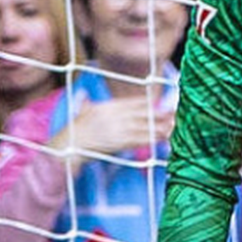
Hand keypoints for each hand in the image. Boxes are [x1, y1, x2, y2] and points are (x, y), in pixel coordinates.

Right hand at [60, 97, 174, 160]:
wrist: (66, 146)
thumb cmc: (73, 131)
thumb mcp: (80, 112)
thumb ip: (85, 103)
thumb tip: (83, 95)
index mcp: (107, 106)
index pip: (133, 102)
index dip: (149, 103)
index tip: (162, 103)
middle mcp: (113, 115)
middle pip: (142, 114)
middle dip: (160, 114)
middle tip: (175, 113)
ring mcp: (116, 128)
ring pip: (143, 127)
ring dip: (160, 127)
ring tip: (174, 127)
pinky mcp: (117, 142)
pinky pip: (138, 140)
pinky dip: (152, 139)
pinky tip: (162, 139)